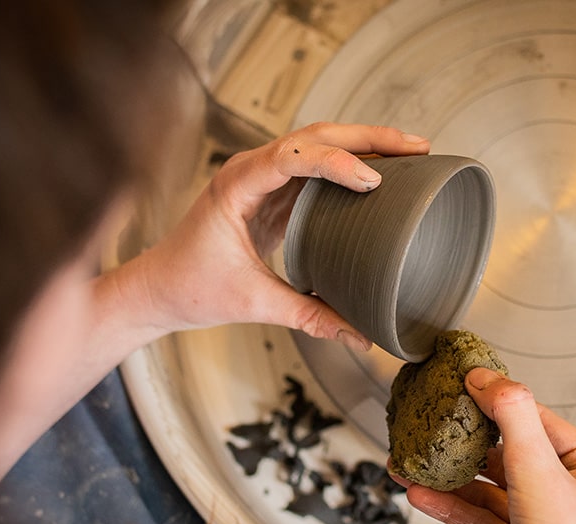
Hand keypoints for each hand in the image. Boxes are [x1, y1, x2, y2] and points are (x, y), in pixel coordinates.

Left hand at [130, 122, 429, 347]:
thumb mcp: (254, 303)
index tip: (372, 181)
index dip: (335, 162)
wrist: (158, 287)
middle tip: (416, 147)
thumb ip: (309, 317)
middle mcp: (249, 170)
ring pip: (318, 143)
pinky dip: (350, 165)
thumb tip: (361, 337)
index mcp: (235, 185)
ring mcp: (262, 178)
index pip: (291, 155)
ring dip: (364, 144)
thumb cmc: (191, 288)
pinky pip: (316, 167)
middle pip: (315, 135)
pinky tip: (382, 173)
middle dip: (368, 137)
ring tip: (411, 152)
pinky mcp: (273, 193)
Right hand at [392, 367, 575, 523]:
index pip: (540, 421)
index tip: (465, 384)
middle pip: (510, 452)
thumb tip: (488, 376)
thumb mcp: (537, 471)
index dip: (500, 402)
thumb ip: (513, 416)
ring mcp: (544, 520)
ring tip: (414, 463)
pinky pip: (480, 515)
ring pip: (489, 487)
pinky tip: (421, 494)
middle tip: (435, 424)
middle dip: (467, 444)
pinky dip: (451, 505)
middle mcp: (572, 492)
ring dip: (451, 478)